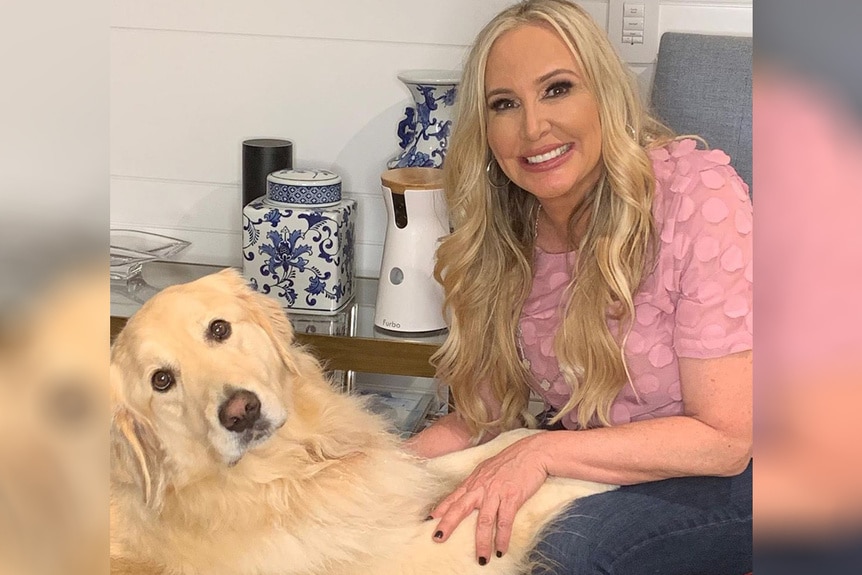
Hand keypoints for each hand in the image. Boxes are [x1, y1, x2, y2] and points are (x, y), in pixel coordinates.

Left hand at [428, 434, 548, 564]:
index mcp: (474, 480)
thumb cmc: (512, 460)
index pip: (453, 496)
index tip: (429, 520)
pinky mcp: (511, 497)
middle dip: (448, 524)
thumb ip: (478, 482)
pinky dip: (502, 538)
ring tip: (481, 559)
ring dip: (481, 542)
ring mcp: (496, 492)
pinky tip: (501, 550)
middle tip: (438, 538)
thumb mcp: (488, 469)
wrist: (533, 452)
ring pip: (483, 521)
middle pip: (460, 508)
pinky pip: (504, 522)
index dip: (441, 508)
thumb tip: (470, 492)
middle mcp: (481, 487)